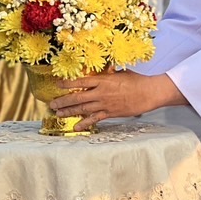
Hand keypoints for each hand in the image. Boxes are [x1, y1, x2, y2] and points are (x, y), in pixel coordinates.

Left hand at [48, 70, 185, 129]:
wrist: (149, 92)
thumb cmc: (137, 80)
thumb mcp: (120, 73)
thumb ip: (107, 74)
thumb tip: (99, 72)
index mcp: (103, 80)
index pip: (80, 81)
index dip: (67, 83)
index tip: (57, 84)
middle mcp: (101, 93)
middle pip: (77, 97)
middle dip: (63, 101)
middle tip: (52, 104)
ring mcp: (104, 104)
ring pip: (82, 109)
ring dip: (69, 111)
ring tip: (58, 113)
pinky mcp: (110, 113)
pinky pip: (94, 119)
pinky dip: (84, 123)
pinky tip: (76, 127)